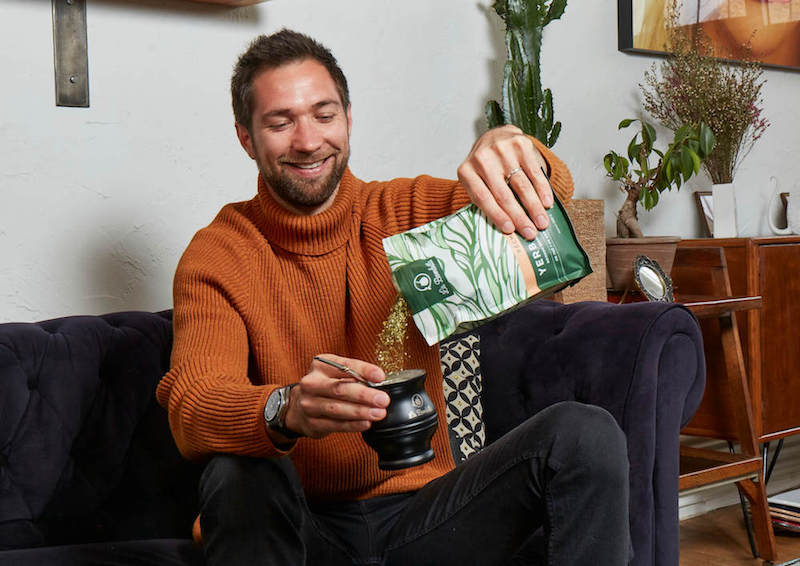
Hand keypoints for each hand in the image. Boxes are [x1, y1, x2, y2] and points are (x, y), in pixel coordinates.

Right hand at [282, 355, 389, 438]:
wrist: (298, 406)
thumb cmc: (325, 387)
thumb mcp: (335, 374)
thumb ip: (354, 376)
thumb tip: (379, 383)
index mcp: (320, 365)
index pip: (344, 365)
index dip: (364, 370)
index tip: (380, 377)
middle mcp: (311, 383)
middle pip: (339, 388)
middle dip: (364, 395)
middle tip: (383, 399)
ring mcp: (309, 404)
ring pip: (337, 408)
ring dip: (361, 412)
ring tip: (378, 413)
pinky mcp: (311, 423)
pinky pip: (335, 424)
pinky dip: (352, 425)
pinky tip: (366, 423)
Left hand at [457, 125, 552, 239]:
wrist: (496, 136)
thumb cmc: (486, 167)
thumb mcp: (477, 181)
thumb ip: (486, 200)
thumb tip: (507, 229)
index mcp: (466, 171)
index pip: (482, 198)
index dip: (497, 215)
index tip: (510, 230)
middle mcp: (482, 158)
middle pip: (503, 194)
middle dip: (519, 217)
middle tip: (531, 233)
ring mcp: (502, 150)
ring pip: (521, 185)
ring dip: (534, 207)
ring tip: (542, 223)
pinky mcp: (520, 144)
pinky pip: (534, 173)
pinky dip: (542, 190)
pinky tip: (547, 203)